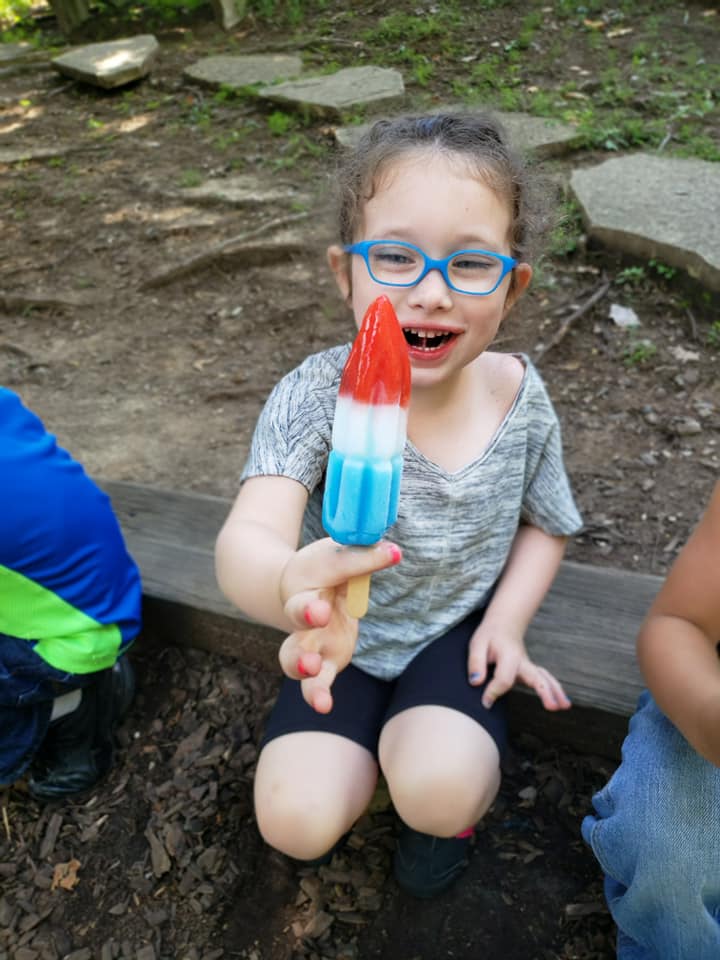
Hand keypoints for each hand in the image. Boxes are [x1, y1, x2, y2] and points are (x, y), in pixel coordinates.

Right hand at [277, 538, 401, 713]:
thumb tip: (395, 552)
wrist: (299, 586)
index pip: (334, 566)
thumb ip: (366, 557)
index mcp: (311, 576)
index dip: (351, 565)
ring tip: (310, 667)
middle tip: (319, 613)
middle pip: (298, 612)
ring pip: (295, 655)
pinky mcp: (323, 660)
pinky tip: (324, 707)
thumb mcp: (344, 556)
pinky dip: (317, 693)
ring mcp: (310, 638)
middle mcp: (304, 609)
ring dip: (301, 662)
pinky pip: (315, 681)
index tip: (378, 557)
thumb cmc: (325, 568)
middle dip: (306, 612)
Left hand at [467, 619, 570, 711]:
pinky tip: (563, 703)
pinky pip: (545, 680)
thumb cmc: (489, 636)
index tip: (485, 702)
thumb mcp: (477, 644)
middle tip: (552, 707)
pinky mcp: (530, 671)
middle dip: (544, 692)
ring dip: (556, 692)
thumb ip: (475, 663)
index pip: (504, 679)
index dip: (494, 691)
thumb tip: (476, 683)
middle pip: (535, 677)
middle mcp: (522, 661)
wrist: (503, 625)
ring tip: (564, 706)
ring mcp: (528, 666)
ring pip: (545, 678)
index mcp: (509, 655)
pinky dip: (556, 689)